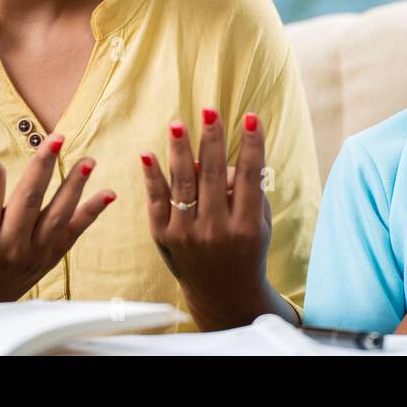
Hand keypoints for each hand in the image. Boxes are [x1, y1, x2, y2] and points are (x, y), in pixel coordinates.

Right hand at [0, 136, 113, 313]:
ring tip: (89, 161)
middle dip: (44, 164)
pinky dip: (92, 214)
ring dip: (75, 185)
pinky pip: (73, 235)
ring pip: (58, 215)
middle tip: (58, 138)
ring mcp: (31, 256)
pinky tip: (109, 194)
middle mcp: (7, 248)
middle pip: (29, 196)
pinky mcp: (46, 262)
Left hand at [141, 108, 280, 330]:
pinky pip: (157, 201)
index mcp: (245, 227)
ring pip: (183, 185)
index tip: (251, 117)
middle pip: (212, 175)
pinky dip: (152, 177)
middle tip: (209, 110)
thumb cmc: (247, 249)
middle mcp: (215, 231)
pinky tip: (147, 154)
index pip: (249, 176)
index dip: (251, 145)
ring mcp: (187, 235)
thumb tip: (220, 158)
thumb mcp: (259, 224)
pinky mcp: (163, 237)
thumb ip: (247, 191)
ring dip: (180, 151)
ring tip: (178, 124)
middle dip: (212, 139)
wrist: (223, 295)